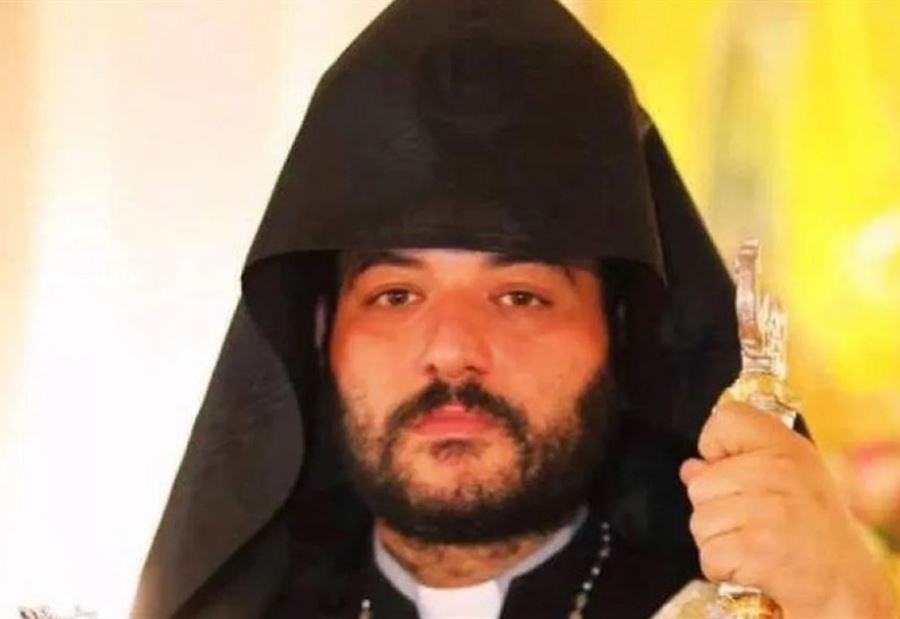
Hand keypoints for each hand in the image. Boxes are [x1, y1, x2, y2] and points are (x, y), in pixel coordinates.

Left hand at [680, 401, 898, 617]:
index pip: (727, 418)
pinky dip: (723, 569)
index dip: (715, 444)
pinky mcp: (759, 548)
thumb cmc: (815, 535)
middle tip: (754, 524)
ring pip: (700, 522)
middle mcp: (780, 472)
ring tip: (755, 545)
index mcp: (788, 448)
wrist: (846, 589)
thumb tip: (692, 468)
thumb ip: (736, 468)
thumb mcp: (787, 485)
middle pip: (699, 484)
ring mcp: (770, 510)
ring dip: (718, 542)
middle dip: (715, 511)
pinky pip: (709, 555)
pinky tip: (751, 567)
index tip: (730, 466)